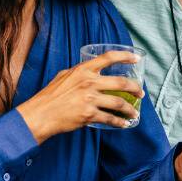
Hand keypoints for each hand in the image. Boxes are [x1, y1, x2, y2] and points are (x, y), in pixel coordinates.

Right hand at [15, 51, 146, 143]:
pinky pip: (110, 119)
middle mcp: (89, 82)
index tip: (136, 58)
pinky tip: (124, 124)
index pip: (109, 58)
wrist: (41, 114)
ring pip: (119, 104)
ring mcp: (90, 99)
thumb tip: (91, 71)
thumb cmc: (50, 95)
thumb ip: (79, 72)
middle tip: (140, 93)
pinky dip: (119, 122)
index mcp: (83, 70)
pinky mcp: (89, 115)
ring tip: (134, 113)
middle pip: (121, 83)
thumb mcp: (64, 76)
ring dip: (130, 109)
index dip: (125, 56)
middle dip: (135, 89)